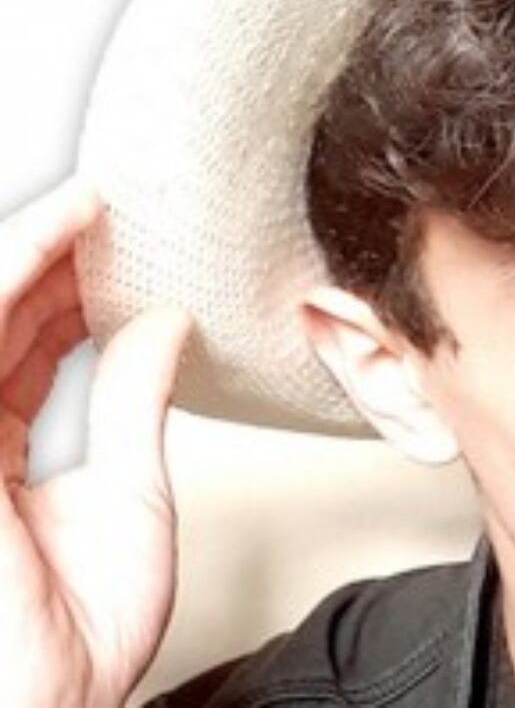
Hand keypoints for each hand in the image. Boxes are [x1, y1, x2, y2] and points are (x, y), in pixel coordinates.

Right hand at [0, 178, 191, 707]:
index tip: (109, 244)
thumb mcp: (128, 499)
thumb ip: (134, 405)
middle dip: (47, 265)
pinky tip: (55, 232)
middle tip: (107, 215)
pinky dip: (11, 271)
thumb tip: (163, 326)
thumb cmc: (72, 644)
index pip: (16, 351)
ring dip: (27, 253)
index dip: (57, 292)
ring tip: (88, 207)